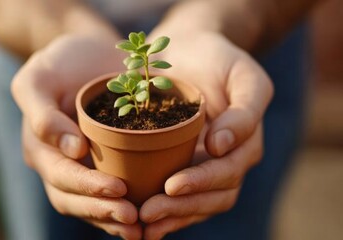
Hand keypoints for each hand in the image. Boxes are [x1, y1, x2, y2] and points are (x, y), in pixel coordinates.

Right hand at [11, 32, 142, 238]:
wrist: (85, 53)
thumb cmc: (60, 62)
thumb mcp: (38, 78)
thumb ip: (43, 114)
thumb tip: (73, 151)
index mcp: (41, 147)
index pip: (62, 177)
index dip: (88, 187)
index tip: (118, 188)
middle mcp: (59, 163)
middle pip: (75, 199)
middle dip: (103, 211)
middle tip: (133, 218)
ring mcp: (80, 166)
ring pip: (91, 204)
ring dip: (113, 220)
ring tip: (141, 228)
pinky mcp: (102, 162)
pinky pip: (109, 191)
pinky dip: (123, 205)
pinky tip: (145, 216)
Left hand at [139, 31, 273, 238]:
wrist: (193, 50)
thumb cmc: (219, 59)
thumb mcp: (243, 76)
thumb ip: (244, 111)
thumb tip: (222, 147)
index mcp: (245, 143)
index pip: (227, 173)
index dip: (201, 182)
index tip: (171, 185)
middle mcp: (227, 160)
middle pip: (212, 196)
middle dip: (181, 208)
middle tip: (147, 212)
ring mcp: (206, 165)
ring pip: (196, 204)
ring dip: (170, 217)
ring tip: (141, 223)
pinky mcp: (183, 164)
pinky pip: (178, 196)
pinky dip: (164, 211)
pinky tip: (140, 220)